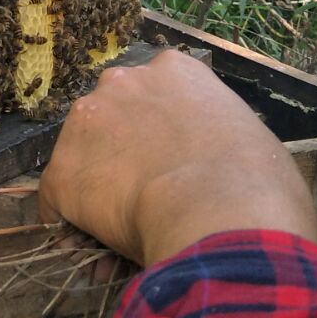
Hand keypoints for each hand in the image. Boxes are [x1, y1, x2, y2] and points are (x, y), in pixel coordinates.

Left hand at [37, 49, 316, 269]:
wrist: (223, 211)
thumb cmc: (259, 181)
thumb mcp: (251, 138)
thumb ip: (219, 135)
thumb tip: (217, 162)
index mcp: (174, 69)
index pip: (153, 94)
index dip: (158, 131)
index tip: (170, 160)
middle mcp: (123, 81)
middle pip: (110, 116)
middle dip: (121, 152)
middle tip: (147, 194)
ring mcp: (87, 122)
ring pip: (82, 156)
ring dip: (97, 186)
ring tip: (125, 226)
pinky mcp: (64, 170)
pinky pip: (58, 201)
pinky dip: (71, 225)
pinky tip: (95, 247)